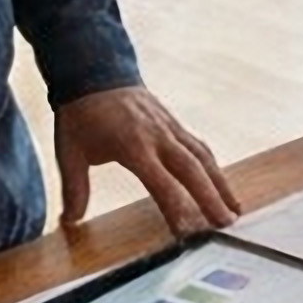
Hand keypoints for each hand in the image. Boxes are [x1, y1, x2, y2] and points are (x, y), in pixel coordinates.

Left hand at [54, 83, 242, 233]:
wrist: (95, 71)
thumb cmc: (81, 114)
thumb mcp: (70, 152)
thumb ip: (74, 188)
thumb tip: (68, 221)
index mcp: (133, 146)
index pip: (161, 182)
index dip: (176, 207)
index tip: (187, 231)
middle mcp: (158, 137)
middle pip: (192, 170)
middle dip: (211, 198)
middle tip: (226, 224)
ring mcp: (170, 129)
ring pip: (203, 158)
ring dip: (220, 184)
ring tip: (234, 210)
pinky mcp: (175, 125)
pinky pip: (199, 148)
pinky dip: (213, 168)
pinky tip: (221, 186)